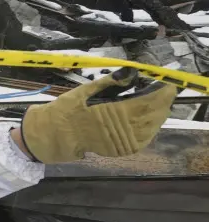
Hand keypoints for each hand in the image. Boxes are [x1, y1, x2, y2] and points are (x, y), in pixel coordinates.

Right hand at [20, 69, 176, 163]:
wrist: (54, 135)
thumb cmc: (67, 110)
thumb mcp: (85, 90)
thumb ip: (110, 82)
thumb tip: (131, 72)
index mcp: (114, 112)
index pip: (148, 100)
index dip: (162, 91)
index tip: (166, 81)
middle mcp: (123, 130)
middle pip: (155, 113)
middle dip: (163, 100)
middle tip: (164, 88)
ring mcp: (124, 142)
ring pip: (153, 126)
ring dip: (159, 112)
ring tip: (158, 100)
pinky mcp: (122, 149)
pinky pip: (145, 137)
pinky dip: (151, 126)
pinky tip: (148, 116)